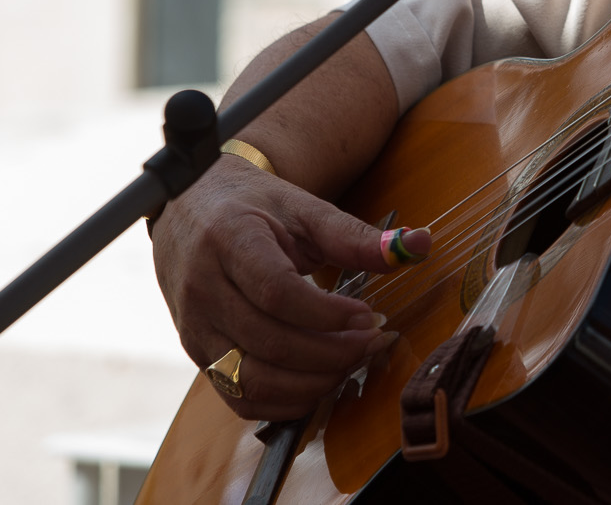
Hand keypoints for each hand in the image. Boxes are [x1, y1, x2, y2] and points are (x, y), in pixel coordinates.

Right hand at [151, 157, 430, 420]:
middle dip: (332, 353)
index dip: (329, 314)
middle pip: (269, 343)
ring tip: (351, 360)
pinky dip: (284, 402)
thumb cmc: (255, 207)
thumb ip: (357, 235)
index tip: (369, 315)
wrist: (191, 209)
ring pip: (252, 380)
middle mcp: (203, 290)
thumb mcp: (304, 208)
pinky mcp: (198, 356)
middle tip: (373, 342)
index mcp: (229, 241)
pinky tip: (320, 379)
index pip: (277, 293)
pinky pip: (239, 398)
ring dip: (312, 383)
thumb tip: (419, 245)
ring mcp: (195, 329)